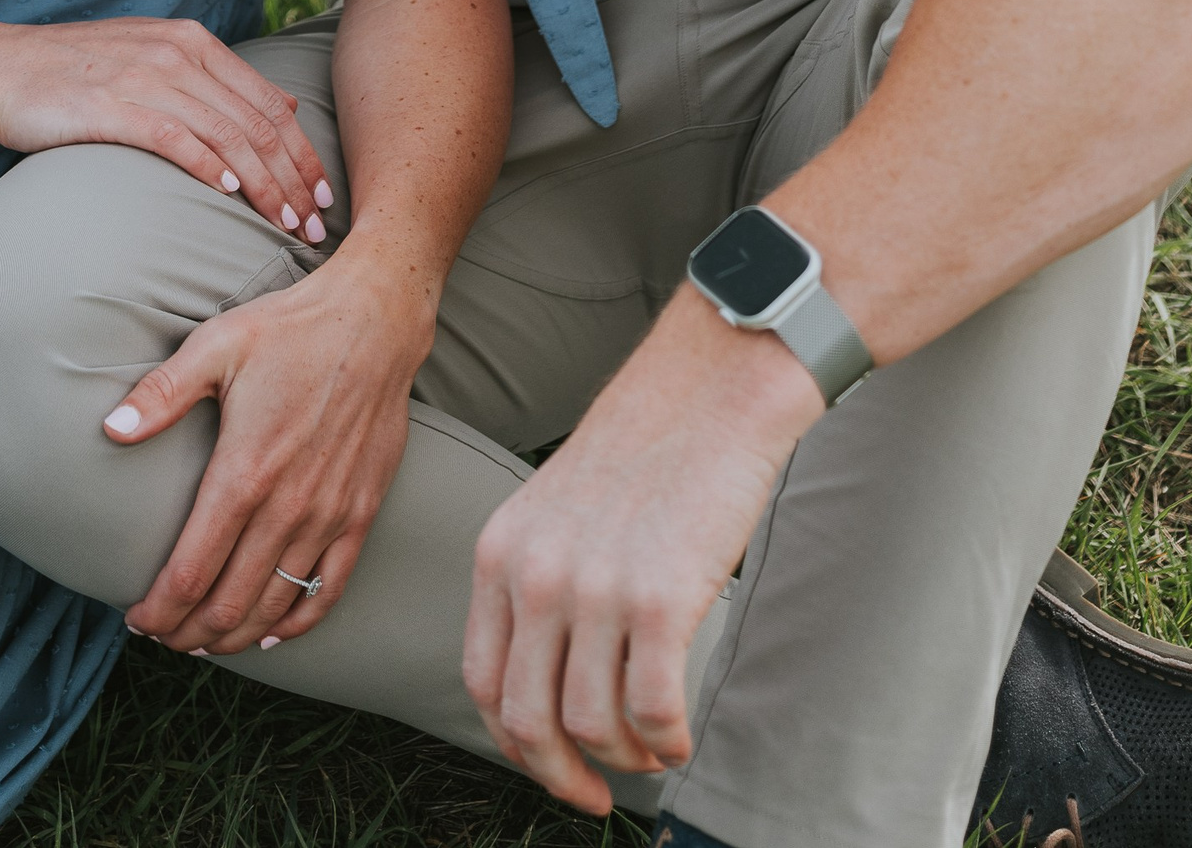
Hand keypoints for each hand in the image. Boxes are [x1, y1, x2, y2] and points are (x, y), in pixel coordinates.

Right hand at [0, 15, 334, 238]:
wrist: (2, 68)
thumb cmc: (78, 72)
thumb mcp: (154, 57)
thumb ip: (216, 80)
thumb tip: (284, 106)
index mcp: (194, 42)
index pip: (269, 103)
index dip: (304, 153)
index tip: (324, 194)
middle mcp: (178, 54)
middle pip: (258, 124)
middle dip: (294, 178)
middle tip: (315, 223)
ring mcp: (147, 78)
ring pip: (228, 138)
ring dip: (265, 187)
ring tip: (285, 224)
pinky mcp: (116, 106)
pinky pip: (178, 140)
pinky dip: (211, 169)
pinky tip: (231, 197)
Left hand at [101, 256, 431, 654]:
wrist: (374, 320)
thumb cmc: (289, 330)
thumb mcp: (215, 346)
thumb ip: (161, 395)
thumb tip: (110, 431)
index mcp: (244, 472)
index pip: (191, 572)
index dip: (159, 609)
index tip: (135, 620)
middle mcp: (287, 507)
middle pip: (229, 603)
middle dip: (188, 632)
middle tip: (162, 637)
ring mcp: (329, 515)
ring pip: (275, 606)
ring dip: (235, 636)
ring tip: (204, 641)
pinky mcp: (361, 513)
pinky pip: (329, 588)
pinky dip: (298, 622)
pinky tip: (273, 634)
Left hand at [463, 291, 822, 806]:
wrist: (708, 394)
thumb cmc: (643, 453)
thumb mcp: (555, 512)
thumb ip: (538, 584)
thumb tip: (548, 686)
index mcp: (501, 552)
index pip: (483, 682)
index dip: (513, 745)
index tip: (552, 769)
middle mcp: (535, 574)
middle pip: (525, 721)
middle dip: (561, 777)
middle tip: (597, 797)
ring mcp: (595, 588)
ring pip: (589, 727)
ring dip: (624, 759)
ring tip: (652, 749)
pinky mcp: (659, 598)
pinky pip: (651, 711)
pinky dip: (666, 742)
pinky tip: (680, 735)